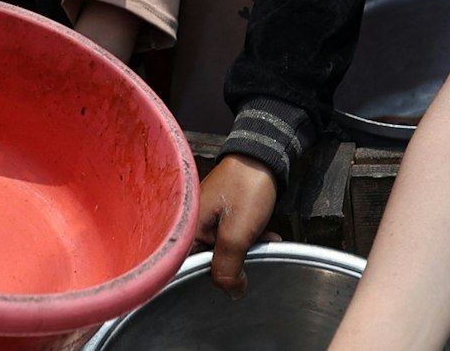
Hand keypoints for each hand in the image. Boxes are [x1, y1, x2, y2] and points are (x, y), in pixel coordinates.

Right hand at [195, 153, 279, 298]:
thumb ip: (229, 268)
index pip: (185, 269)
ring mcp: (204, 218)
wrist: (263, 156)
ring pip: (221, 250)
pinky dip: (247, 240)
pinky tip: (264, 237)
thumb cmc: (246, 186)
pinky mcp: (218, 215)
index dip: (208, 279)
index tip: (231, 281)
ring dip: (244, 252)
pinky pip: (229, 237)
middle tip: (251, 258)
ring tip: (262, 243)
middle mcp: (189, 225)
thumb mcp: (237, 234)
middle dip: (232, 264)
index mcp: (185, 229)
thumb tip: (232, 293)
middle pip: (205, 261)